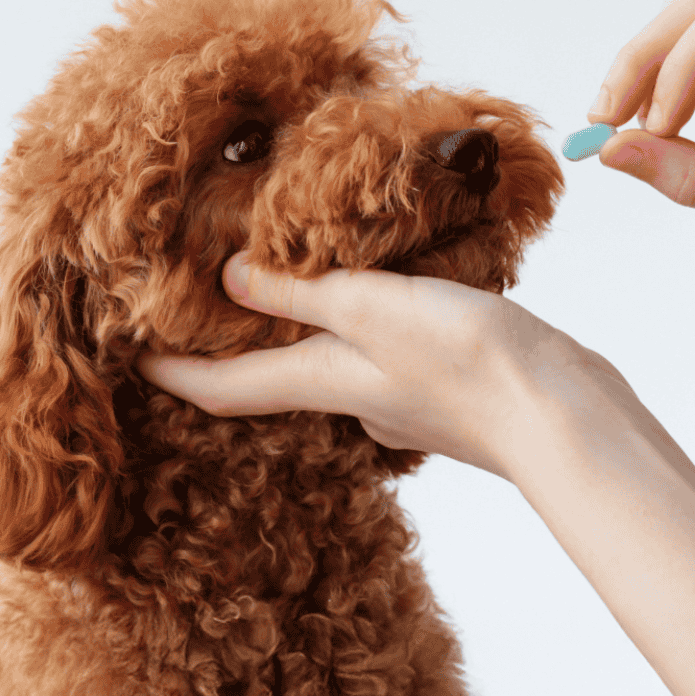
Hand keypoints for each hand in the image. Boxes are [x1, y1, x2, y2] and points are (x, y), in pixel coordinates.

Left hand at [136, 254, 626, 480]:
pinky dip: (361, 322)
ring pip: (330, 360)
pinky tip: (382, 288)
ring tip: (285, 279)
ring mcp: (401, 395)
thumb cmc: (471, 365)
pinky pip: (381, 349)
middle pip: (271, 377)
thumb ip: (303, 290)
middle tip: (200, 301)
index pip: (222, 387)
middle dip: (234, 345)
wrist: (567, 417)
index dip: (171, 371)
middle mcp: (352, 396)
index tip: (127, 352)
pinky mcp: (443, 383)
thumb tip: (226, 279)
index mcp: (323, 381)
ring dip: (300, 328)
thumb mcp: (373, 308)